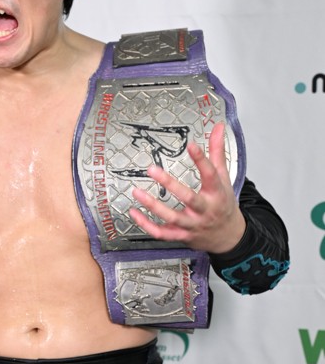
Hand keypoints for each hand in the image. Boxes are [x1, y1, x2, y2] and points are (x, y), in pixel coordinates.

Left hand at [129, 122, 245, 253]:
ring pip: (172, 217)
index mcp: (217, 194)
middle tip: (152, 170)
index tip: (191, 145)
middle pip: (189, 198)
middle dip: (170, 184)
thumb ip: (217, 152)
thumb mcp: (224, 178)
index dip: (201, 160)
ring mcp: (192, 225)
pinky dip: (146, 225)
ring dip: (153, 206)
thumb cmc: (223, 204)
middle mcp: (205, 210)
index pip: (210, 175)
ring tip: (137, 192)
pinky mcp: (181, 236)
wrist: (228, 236)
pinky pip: (162, 233)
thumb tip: (217, 127)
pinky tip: (134, 213)